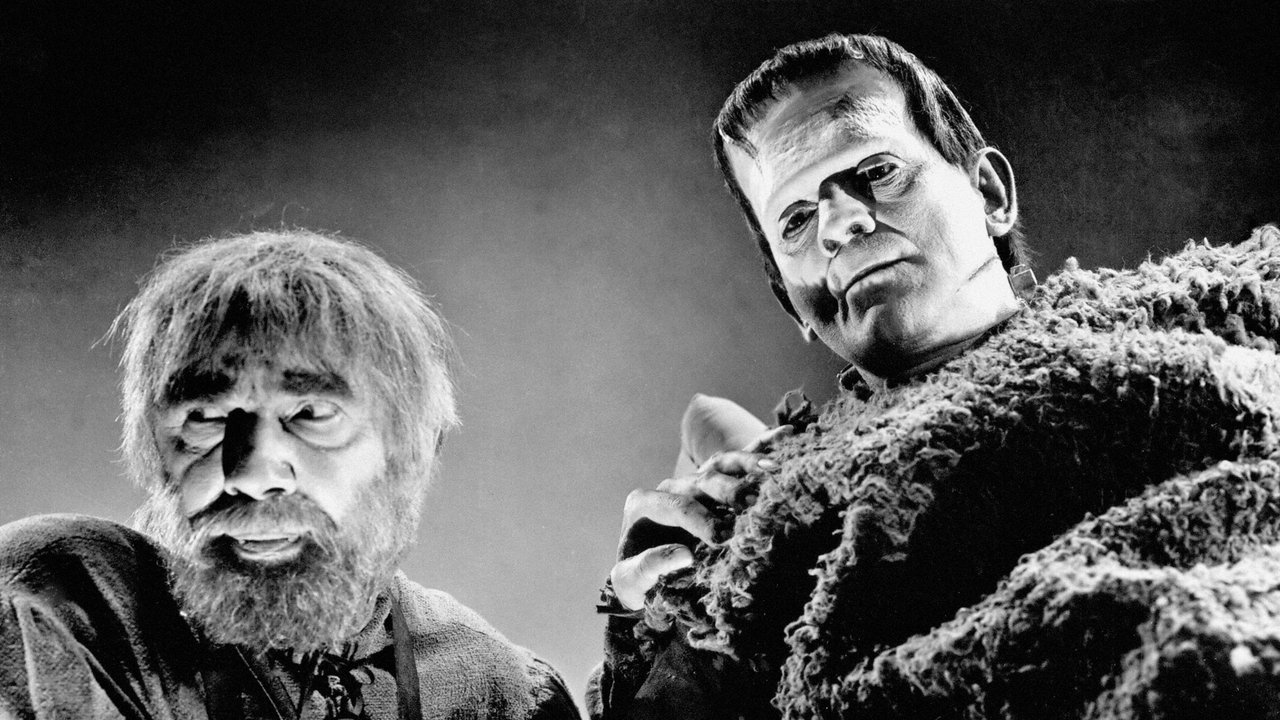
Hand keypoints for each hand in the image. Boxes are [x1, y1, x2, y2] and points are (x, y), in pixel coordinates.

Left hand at [608, 425, 792, 611]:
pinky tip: (786, 435)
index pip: (677, 506)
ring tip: (774, 469)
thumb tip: (684, 555)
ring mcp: (693, 481)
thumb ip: (649, 567)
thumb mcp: (632, 580)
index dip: (701, 520)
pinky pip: (738, 460)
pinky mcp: (713, 481)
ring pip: (722, 464)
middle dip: (729, 491)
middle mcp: (670, 487)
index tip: (723, 536)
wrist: (644, 575)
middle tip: (752, 503)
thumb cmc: (636, 580)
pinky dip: (761, 446)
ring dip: (749, 465)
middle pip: (703, 481)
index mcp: (644, 504)